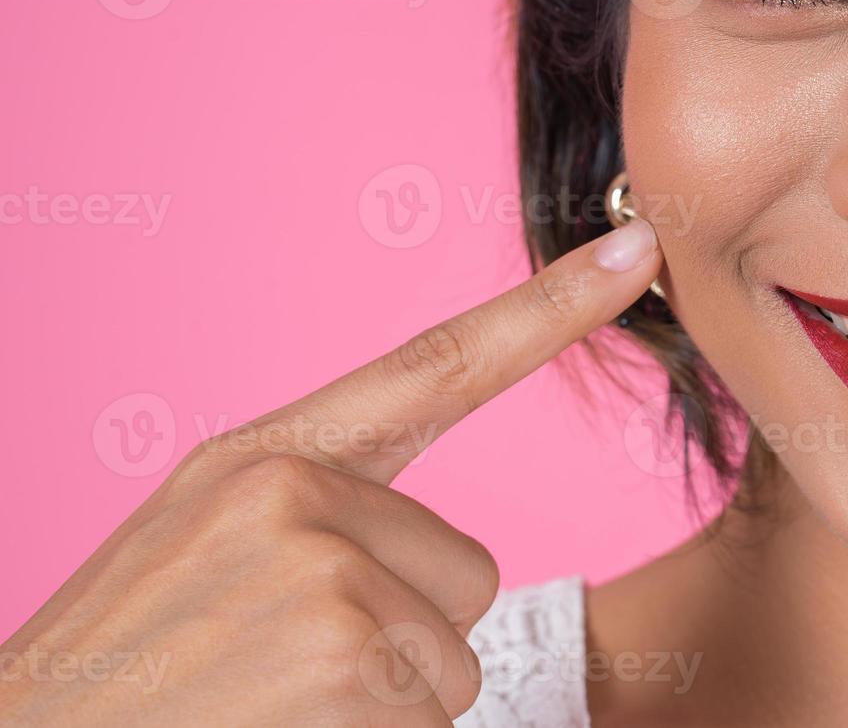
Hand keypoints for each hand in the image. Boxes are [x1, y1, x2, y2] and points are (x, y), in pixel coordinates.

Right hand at [0, 220, 661, 726]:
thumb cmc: (132, 673)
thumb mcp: (205, 558)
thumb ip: (317, 518)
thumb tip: (446, 557)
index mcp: (263, 460)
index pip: (435, 364)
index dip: (548, 308)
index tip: (637, 245)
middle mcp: (293, 491)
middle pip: (465, 567)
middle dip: (402, 635)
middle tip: (283, 673)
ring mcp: (322, 567)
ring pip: (454, 651)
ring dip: (383, 702)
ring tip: (273, 707)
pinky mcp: (348, 653)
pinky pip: (438, 709)